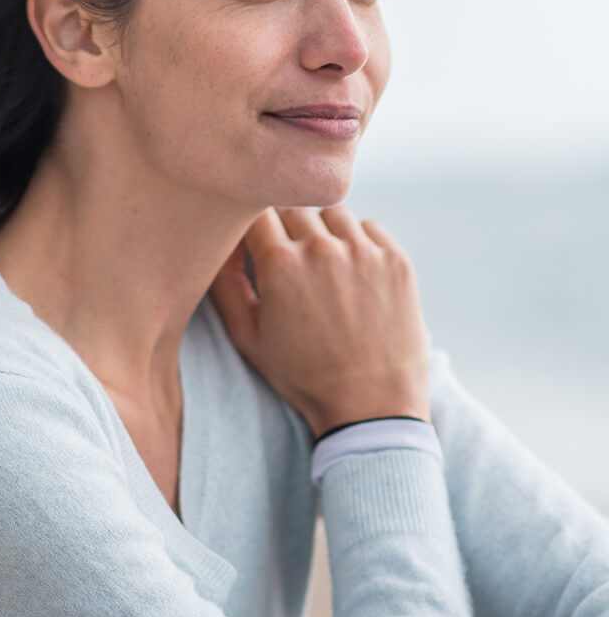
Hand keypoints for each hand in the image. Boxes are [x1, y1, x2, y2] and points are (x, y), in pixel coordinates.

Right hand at [209, 205, 430, 438]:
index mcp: (281, 264)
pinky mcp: (396, 260)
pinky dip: (358, 242)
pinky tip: (353, 273)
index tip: (258, 245)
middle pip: (294, 209)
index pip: (257, 212)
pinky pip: (369, 228)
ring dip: (323, 231)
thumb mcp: (248, 337)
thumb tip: (220, 245)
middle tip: (291, 261)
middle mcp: (323, 249)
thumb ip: (225, 285)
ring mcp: (364, 252)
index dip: (253, 227)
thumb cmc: (305, 376)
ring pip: (332, 214)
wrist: (372, 406)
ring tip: (324, 266)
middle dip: (287, 230)